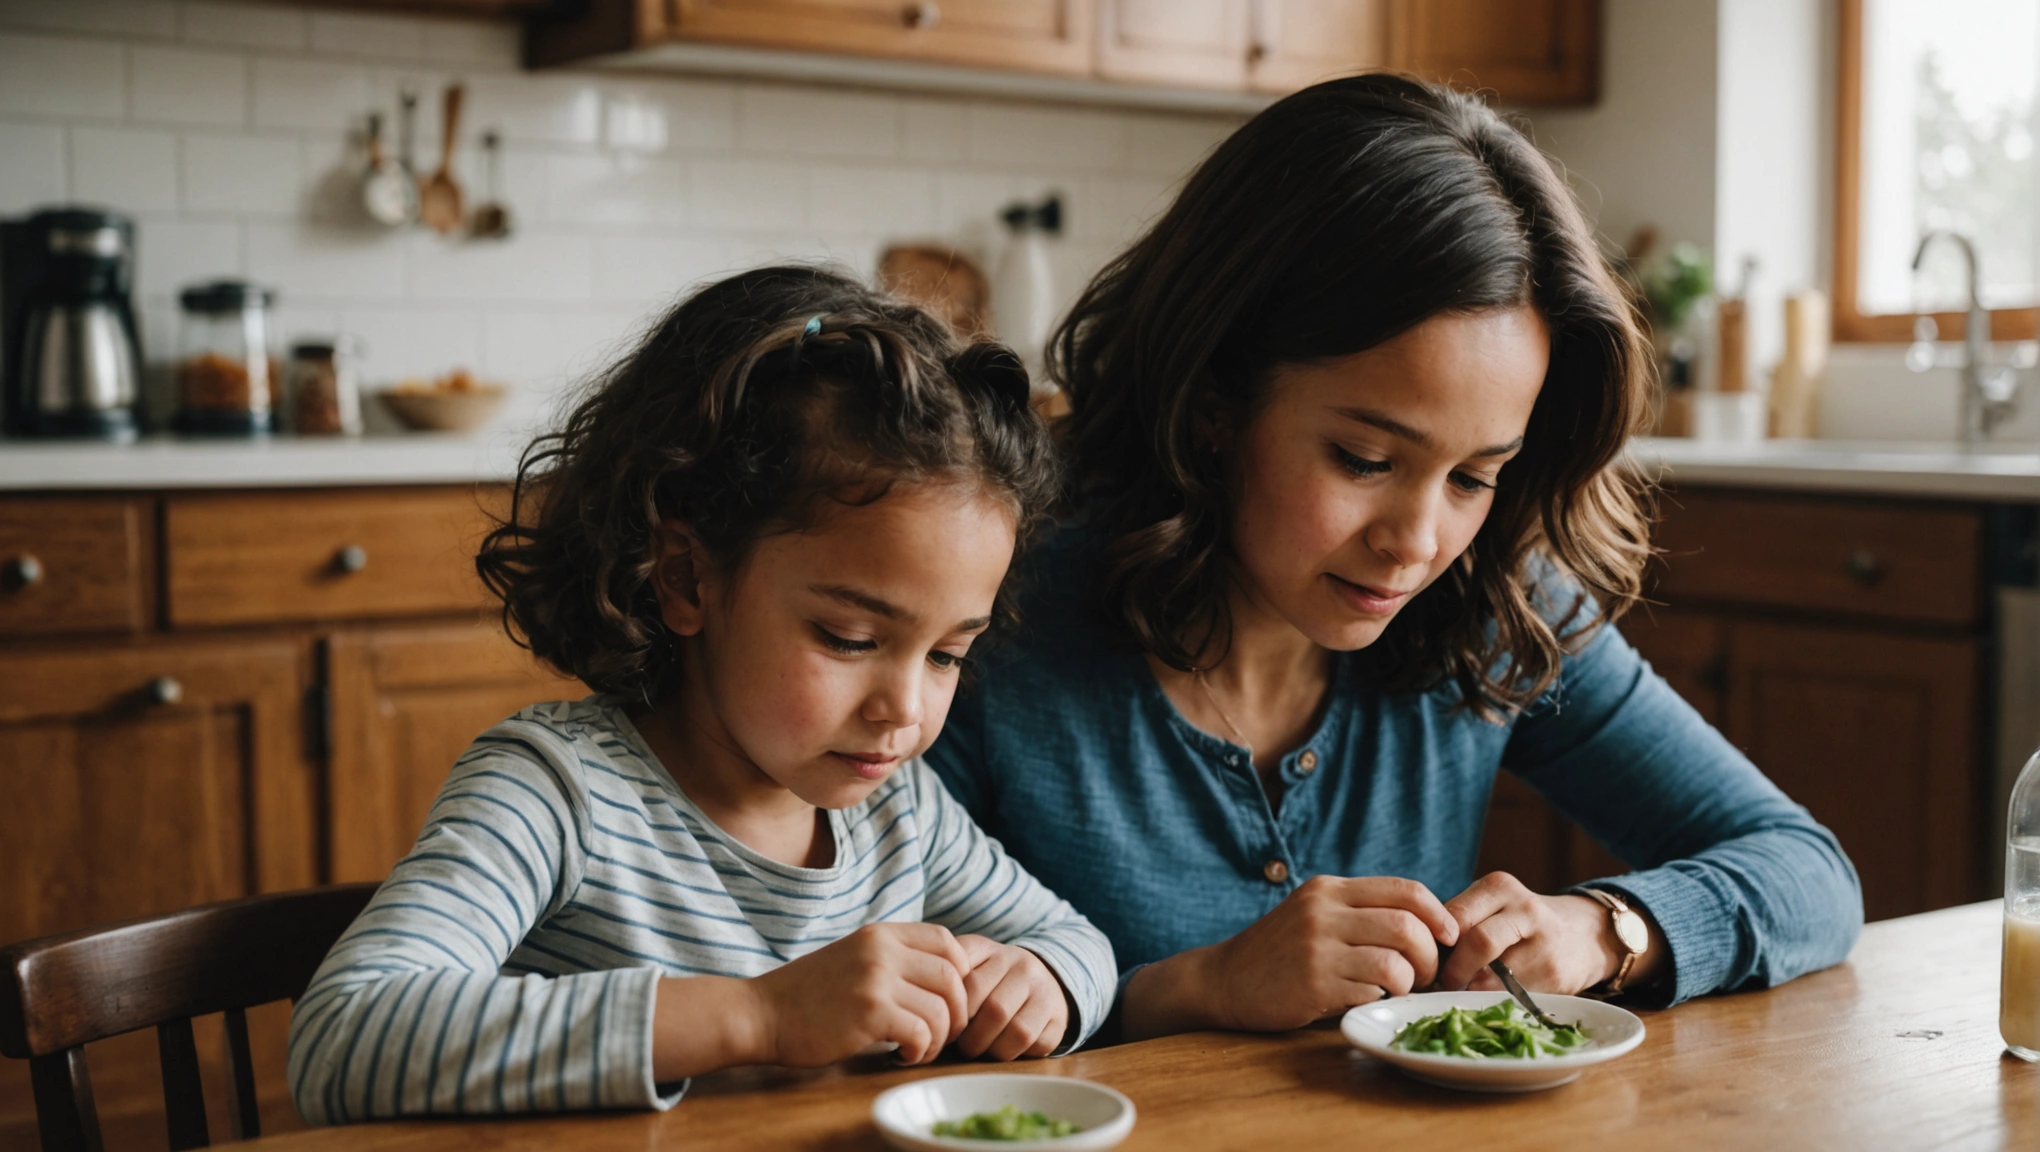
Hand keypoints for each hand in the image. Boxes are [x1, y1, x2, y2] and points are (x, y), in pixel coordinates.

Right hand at [749, 923, 971, 1066]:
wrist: (761, 1013)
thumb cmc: (808, 994)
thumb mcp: (853, 957)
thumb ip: (893, 958)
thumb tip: (944, 977)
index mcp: (880, 934)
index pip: (947, 940)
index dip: (960, 971)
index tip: (948, 999)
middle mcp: (882, 950)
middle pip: (952, 976)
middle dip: (958, 1010)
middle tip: (943, 1032)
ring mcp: (876, 980)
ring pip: (941, 1009)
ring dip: (940, 1038)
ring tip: (920, 1049)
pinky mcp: (869, 1013)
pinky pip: (921, 1033)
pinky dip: (920, 1051)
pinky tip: (902, 1056)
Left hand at [951, 936, 1069, 1059]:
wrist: (1040, 976)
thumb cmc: (991, 977)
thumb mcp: (968, 963)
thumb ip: (948, 973)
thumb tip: (925, 1003)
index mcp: (994, 950)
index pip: (970, 984)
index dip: (954, 1013)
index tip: (946, 1025)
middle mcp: (1024, 966)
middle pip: (995, 1010)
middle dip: (971, 1038)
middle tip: (960, 1046)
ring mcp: (1045, 992)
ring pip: (1018, 1031)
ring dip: (993, 1049)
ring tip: (979, 1049)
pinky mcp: (1059, 1019)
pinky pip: (1037, 1044)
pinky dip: (1016, 1053)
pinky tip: (1003, 1047)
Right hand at [1134, 876, 1458, 1036]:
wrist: (1224, 979)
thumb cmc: (1280, 952)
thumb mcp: (1315, 914)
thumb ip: (1359, 912)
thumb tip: (1429, 926)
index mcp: (1329, 889)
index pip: (1405, 889)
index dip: (1438, 914)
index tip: (1448, 937)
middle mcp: (1323, 911)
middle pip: (1407, 925)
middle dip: (1430, 956)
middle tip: (1426, 975)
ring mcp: (1317, 947)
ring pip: (1395, 962)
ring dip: (1409, 982)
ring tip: (1397, 990)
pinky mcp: (1312, 983)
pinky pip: (1370, 991)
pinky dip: (1380, 998)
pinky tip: (1366, 998)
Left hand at [1436, 873, 1643, 994]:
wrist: (1585, 935)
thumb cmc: (1520, 923)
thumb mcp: (1494, 906)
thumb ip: (1460, 921)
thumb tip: (1418, 954)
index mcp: (1500, 887)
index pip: (1455, 915)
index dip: (1435, 943)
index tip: (1426, 958)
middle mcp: (1526, 909)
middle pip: (1477, 942)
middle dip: (1453, 969)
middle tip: (1442, 982)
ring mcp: (1545, 944)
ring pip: (1495, 976)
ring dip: (1471, 990)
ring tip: (1462, 992)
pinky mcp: (1556, 976)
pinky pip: (1513, 997)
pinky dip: (1494, 1002)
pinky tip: (1488, 1000)